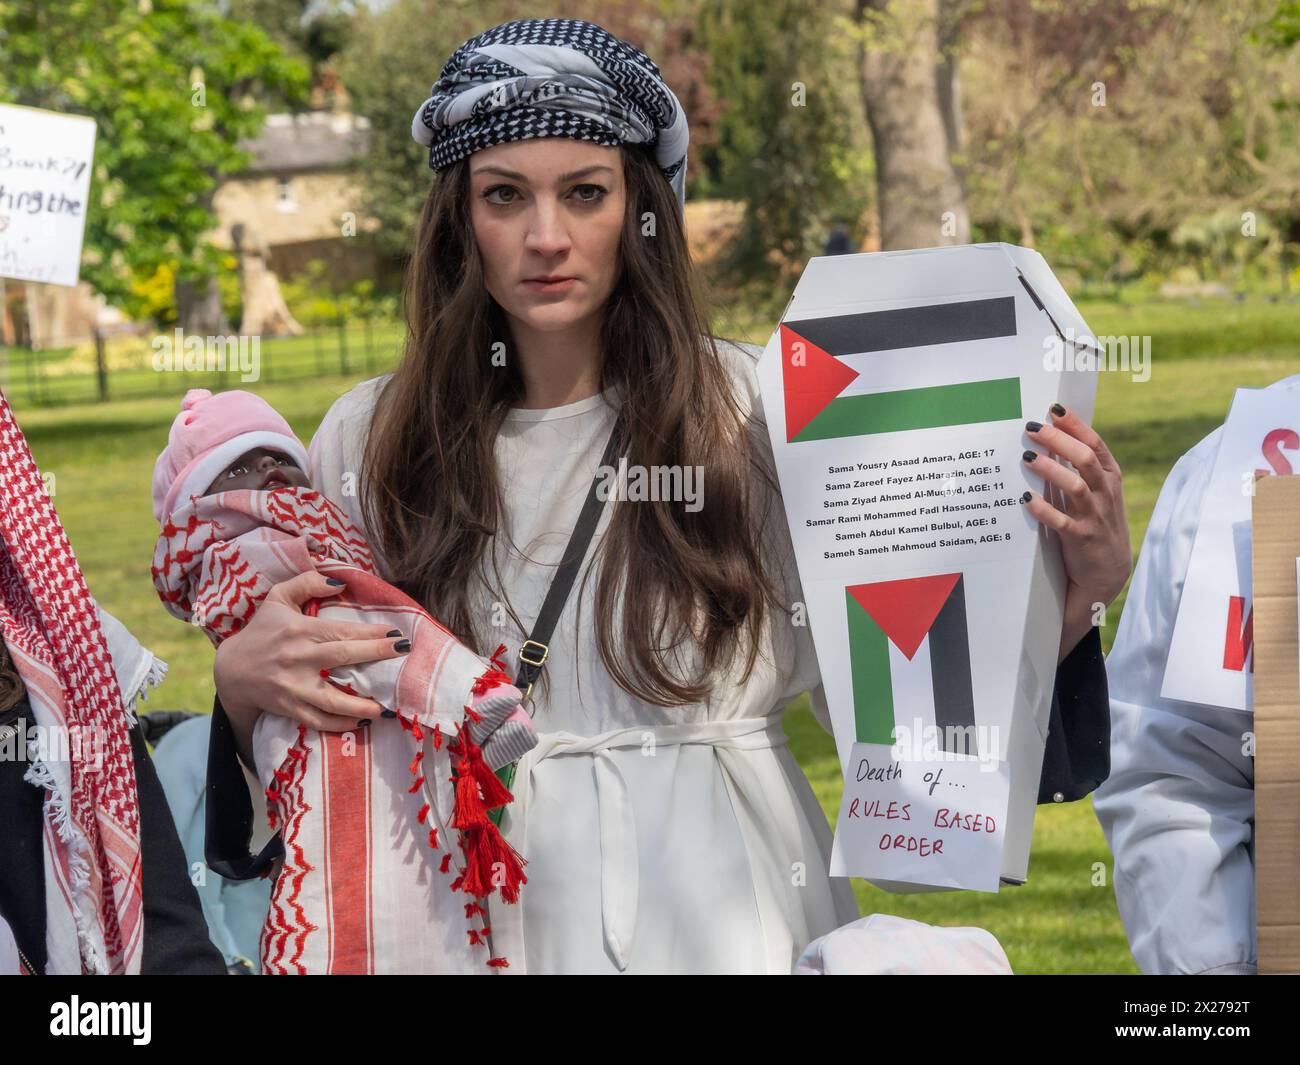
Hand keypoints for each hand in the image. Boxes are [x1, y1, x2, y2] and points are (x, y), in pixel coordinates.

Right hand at [213, 571, 409, 763]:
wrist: (231, 671)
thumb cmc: (262, 631)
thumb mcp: (278, 599)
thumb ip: (307, 583)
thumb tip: (340, 581)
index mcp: (299, 630)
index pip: (341, 630)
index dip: (371, 632)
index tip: (396, 633)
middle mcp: (297, 658)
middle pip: (343, 657)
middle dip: (377, 654)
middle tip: (404, 654)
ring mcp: (293, 687)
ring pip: (332, 700)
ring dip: (362, 705)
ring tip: (389, 706)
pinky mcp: (289, 708)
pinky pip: (318, 720)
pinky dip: (341, 725)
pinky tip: (363, 722)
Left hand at [1020, 403, 1131, 661]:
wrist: (1108, 572)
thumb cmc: (1095, 524)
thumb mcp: (1097, 493)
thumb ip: (1080, 469)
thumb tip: (1050, 439)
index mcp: (1110, 478)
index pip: (1095, 444)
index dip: (1076, 425)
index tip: (1054, 408)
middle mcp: (1105, 494)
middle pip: (1085, 459)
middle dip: (1059, 441)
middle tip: (1032, 428)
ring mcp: (1095, 516)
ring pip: (1076, 487)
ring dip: (1050, 470)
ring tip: (1027, 457)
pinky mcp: (1082, 540)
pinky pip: (1062, 523)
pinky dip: (1044, 511)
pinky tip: (1026, 500)